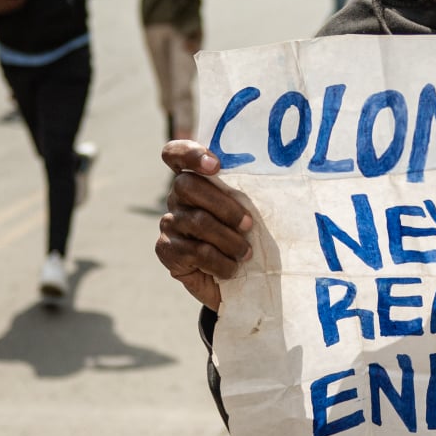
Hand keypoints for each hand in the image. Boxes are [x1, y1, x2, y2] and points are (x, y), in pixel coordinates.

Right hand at [155, 140, 253, 310]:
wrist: (230, 282)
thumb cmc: (244, 239)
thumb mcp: (248, 213)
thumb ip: (246, 194)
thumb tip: (269, 181)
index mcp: (195, 179)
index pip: (176, 154)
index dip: (190, 153)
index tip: (216, 165)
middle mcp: (176, 198)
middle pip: (188, 186)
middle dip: (225, 206)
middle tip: (248, 225)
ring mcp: (169, 223)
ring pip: (198, 221)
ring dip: (230, 240)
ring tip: (246, 253)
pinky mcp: (166, 250)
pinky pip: (196, 251)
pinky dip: (220, 262)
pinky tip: (231, 269)